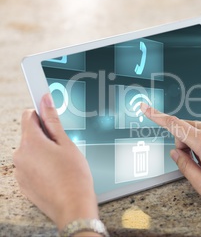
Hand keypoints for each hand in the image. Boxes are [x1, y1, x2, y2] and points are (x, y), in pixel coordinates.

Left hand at [13, 94, 98, 229]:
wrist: (73, 205)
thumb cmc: (74, 176)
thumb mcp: (66, 143)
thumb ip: (53, 120)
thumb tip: (45, 101)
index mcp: (30, 142)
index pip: (28, 116)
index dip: (41, 113)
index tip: (49, 113)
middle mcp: (20, 155)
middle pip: (30, 135)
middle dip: (45, 136)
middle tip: (64, 146)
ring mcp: (20, 171)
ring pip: (31, 152)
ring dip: (43, 152)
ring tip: (61, 163)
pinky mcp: (23, 183)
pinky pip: (30, 167)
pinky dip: (40, 166)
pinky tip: (56, 173)